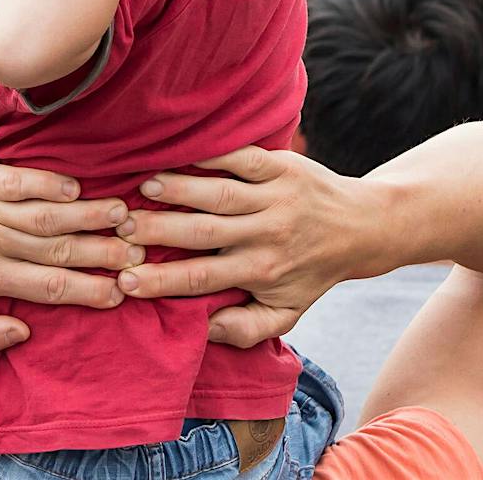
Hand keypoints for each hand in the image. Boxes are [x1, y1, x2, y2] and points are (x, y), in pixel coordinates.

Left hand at [0, 157, 140, 357]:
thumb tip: (22, 335)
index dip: (86, 290)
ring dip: (87, 214)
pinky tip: (79, 187)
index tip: (119, 293)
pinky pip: (22, 179)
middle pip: (55, 249)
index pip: (46, 287)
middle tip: (137, 252)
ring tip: (123, 215)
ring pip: (45, 214)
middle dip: (100, 252)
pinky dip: (51, 182)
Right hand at [113, 147, 367, 346]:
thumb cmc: (312, 270)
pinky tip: (178, 151)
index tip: (125, 281)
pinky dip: (211, 154)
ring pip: (220, 193)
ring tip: (142, 186)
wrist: (362, 228)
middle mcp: (266, 236)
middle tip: (120, 226)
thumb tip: (205, 329)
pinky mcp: (279, 167)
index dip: (162, 282)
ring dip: (180, 188)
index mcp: (261, 272)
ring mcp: (273, 199)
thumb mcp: (287, 311)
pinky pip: (242, 158)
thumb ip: (247, 328)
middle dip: (159, 229)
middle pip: (204, 233)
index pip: (203, 279)